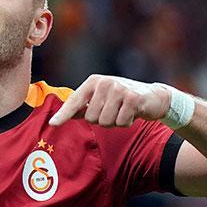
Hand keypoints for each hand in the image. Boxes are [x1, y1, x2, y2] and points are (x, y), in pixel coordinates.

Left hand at [48, 75, 169, 126]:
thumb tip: (61, 118)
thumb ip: (83, 107)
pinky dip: (126, 123)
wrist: (153, 97)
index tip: (53, 124)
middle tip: (114, 111)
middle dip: (102, 121)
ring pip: (105, 122)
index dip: (64, 115)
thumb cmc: (123, 99)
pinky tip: (132, 113)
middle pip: (91, 118)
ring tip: (122, 112)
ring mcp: (118, 89)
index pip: (74, 101)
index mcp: (93, 82)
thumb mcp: (102, 99)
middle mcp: (104, 83)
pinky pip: (121, 122)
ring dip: (114, 123)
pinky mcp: (132, 98)